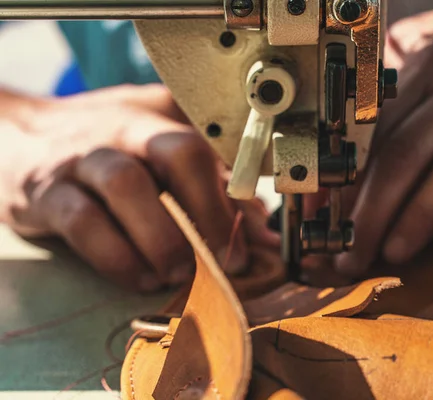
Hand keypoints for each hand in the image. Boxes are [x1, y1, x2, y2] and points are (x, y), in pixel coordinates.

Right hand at [0, 84, 277, 291]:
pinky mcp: (46, 192)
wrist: (19, 136)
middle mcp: (124, 130)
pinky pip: (84, 222)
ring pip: (127, 185)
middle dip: (209, 211)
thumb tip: (262, 234)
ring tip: (179, 273)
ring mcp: (83, 157)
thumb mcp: (159, 152)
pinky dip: (117, 256)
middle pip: (178, 152)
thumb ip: (211, 187)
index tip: (253, 242)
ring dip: (162, 237)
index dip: (237, 195)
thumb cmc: (106, 147)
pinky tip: (139, 277)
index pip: (212, 146)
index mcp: (160, 119)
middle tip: (225, 259)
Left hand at [335, 0, 432, 275]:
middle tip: (327, 245)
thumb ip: (406, 93)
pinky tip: (403, 247)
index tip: (308, 208)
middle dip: (345, 202)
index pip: (357, 123)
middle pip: (375, 144)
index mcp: (413, 61)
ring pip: (406, 159)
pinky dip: (424, 212)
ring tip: (357, 258)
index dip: (329, 170)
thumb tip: (360, 139)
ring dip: (374, 216)